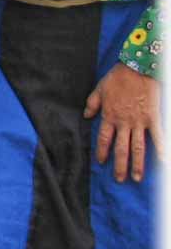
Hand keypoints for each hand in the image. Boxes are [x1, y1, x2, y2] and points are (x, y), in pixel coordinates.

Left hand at [84, 63, 162, 182]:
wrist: (137, 68)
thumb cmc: (117, 78)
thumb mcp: (99, 89)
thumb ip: (92, 104)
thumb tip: (85, 116)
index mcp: (109, 116)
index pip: (104, 138)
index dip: (102, 151)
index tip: (101, 162)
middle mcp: (123, 122)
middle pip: (121, 148)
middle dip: (120, 165)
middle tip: (119, 179)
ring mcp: (139, 122)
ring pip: (138, 147)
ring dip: (138, 164)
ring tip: (137, 178)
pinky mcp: (153, 118)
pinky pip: (158, 136)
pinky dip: (162, 149)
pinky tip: (164, 163)